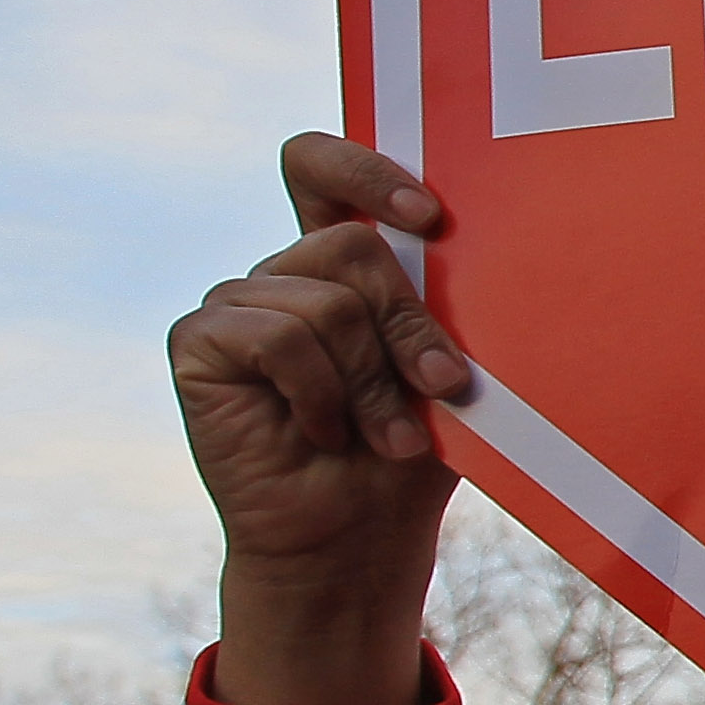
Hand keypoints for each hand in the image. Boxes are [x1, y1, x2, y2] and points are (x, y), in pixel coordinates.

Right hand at [169, 135, 471, 704]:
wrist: (358, 536)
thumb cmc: (414, 450)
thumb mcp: (446, 368)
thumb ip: (442, 305)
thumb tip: (505, 245)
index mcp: (340, 263)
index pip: (323, 168)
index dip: (364, 170)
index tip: (429, 216)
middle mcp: (283, 273)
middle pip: (352, 246)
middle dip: (411, 325)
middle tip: (442, 389)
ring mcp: (235, 303)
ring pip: (327, 302)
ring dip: (372, 381)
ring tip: (383, 434)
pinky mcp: (199, 341)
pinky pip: (278, 335)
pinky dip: (320, 391)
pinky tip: (321, 431)